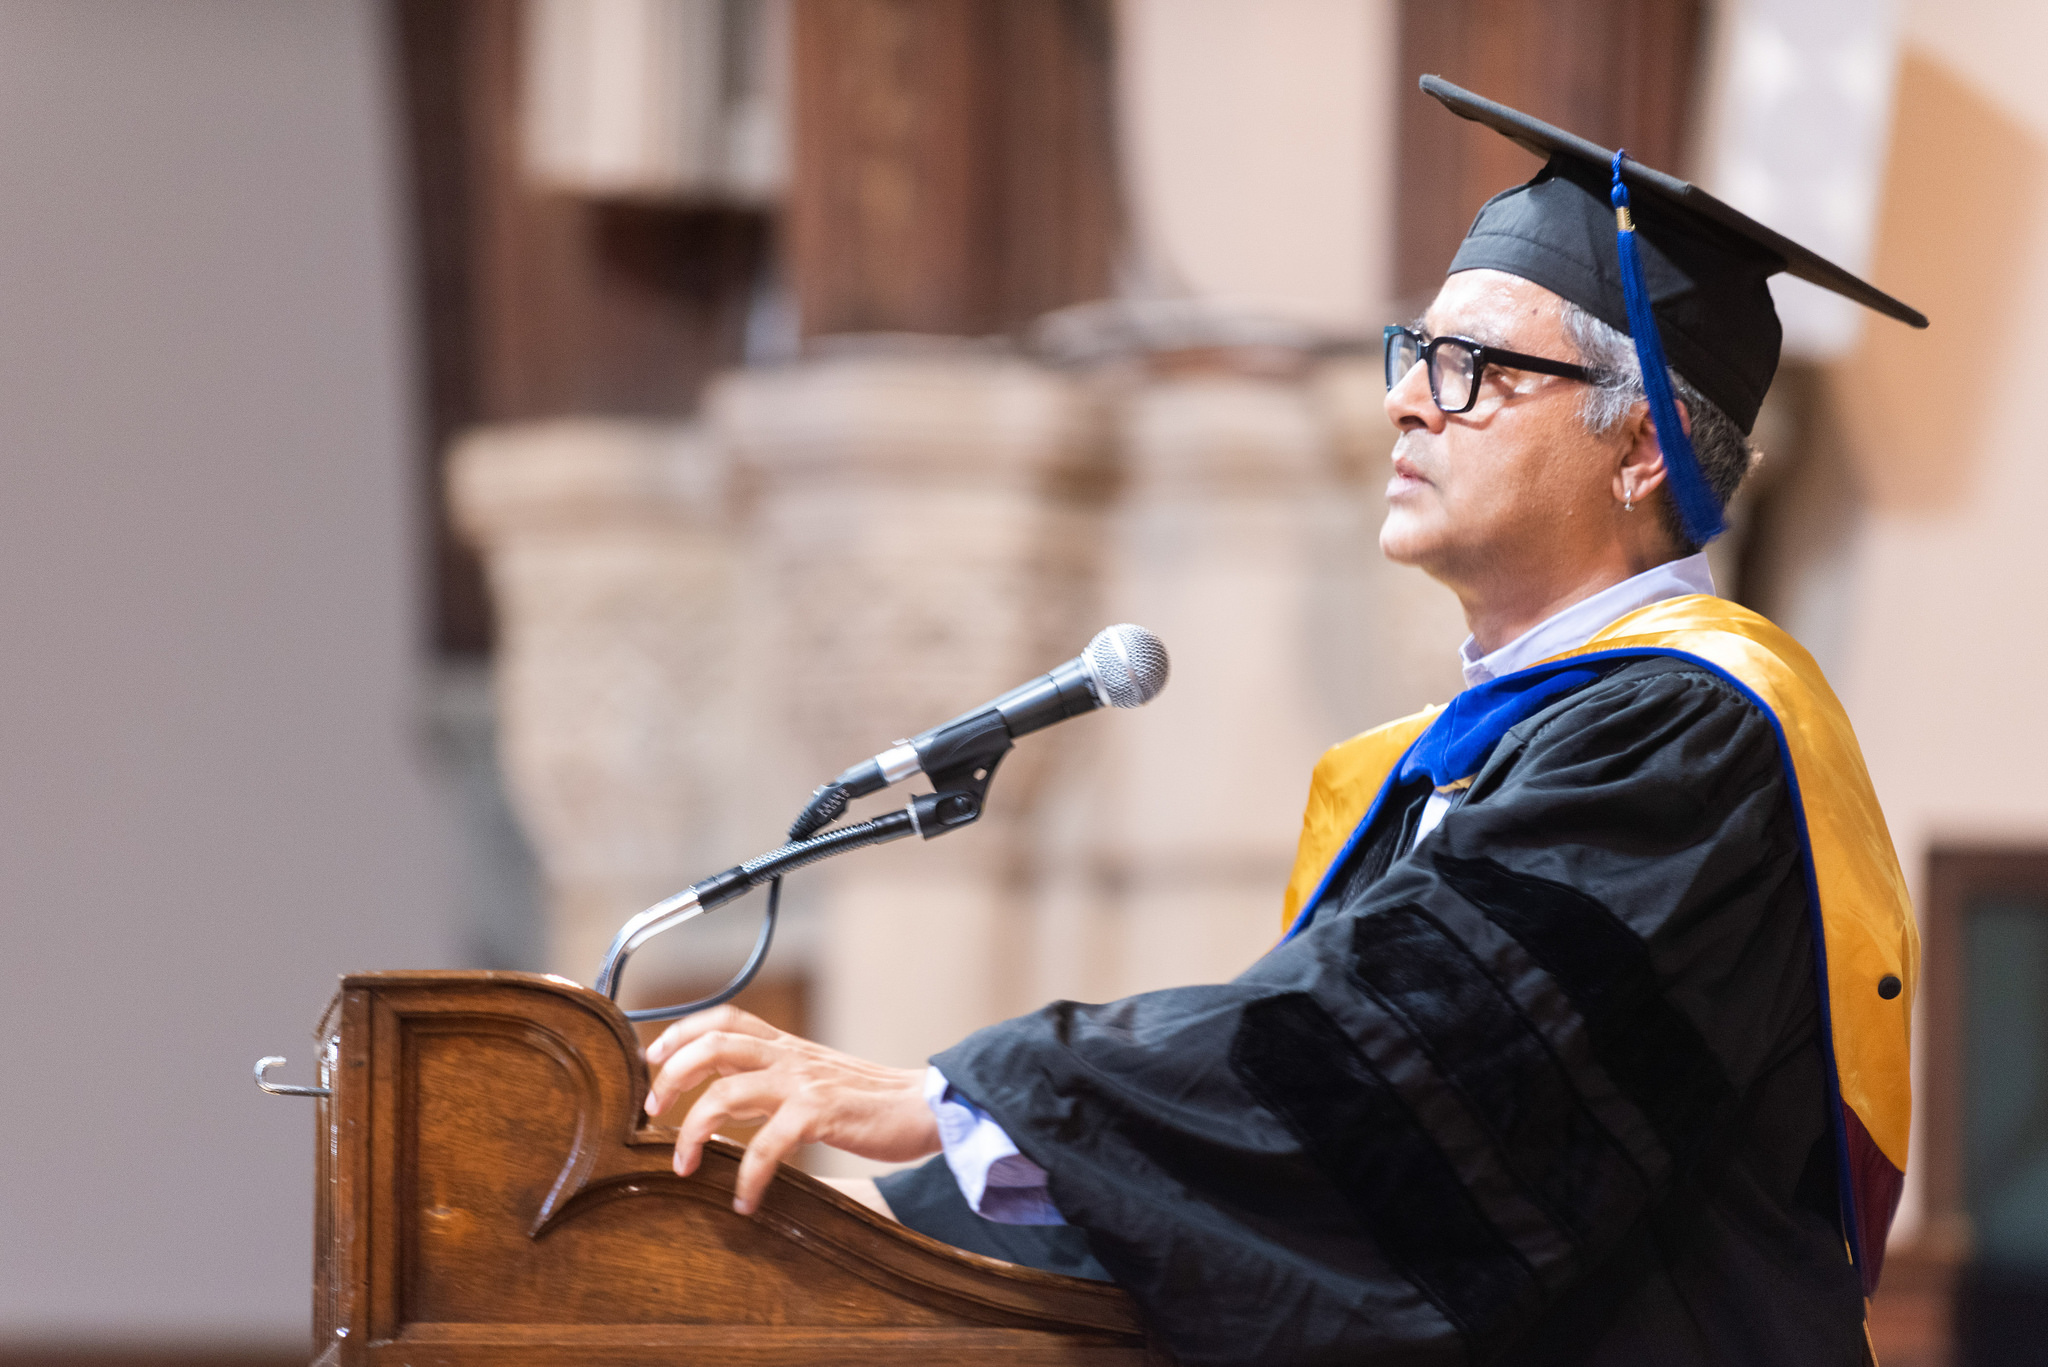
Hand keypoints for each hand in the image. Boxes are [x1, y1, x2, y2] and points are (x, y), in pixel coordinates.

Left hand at [643, 1005, 940, 1214]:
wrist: (929, 1106)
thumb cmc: (873, 1101)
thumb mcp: (816, 1079)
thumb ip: (775, 1084)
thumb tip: (729, 1106)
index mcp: (788, 1046)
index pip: (724, 1019)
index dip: (681, 1032)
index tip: (652, 1057)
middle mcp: (791, 1057)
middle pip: (713, 1045)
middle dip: (671, 1076)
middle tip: (652, 1112)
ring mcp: (804, 1083)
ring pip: (727, 1092)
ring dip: (693, 1130)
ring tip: (685, 1165)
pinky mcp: (821, 1113)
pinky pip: (768, 1145)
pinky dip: (748, 1175)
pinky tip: (746, 1201)